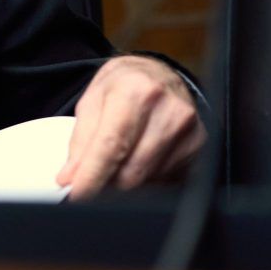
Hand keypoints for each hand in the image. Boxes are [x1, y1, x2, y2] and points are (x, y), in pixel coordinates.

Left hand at [57, 55, 204, 199]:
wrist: (159, 73)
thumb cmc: (124, 85)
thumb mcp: (92, 101)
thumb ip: (80, 142)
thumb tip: (70, 178)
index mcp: (135, 92)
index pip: (111, 146)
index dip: (92, 176)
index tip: (77, 195)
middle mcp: (167, 109)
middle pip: (131, 171)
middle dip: (106, 182)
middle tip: (94, 176)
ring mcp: (188, 129)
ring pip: (148, 180)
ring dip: (126, 180)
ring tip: (120, 157)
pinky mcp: (200, 146)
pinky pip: (167, 180)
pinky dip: (148, 177)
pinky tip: (141, 156)